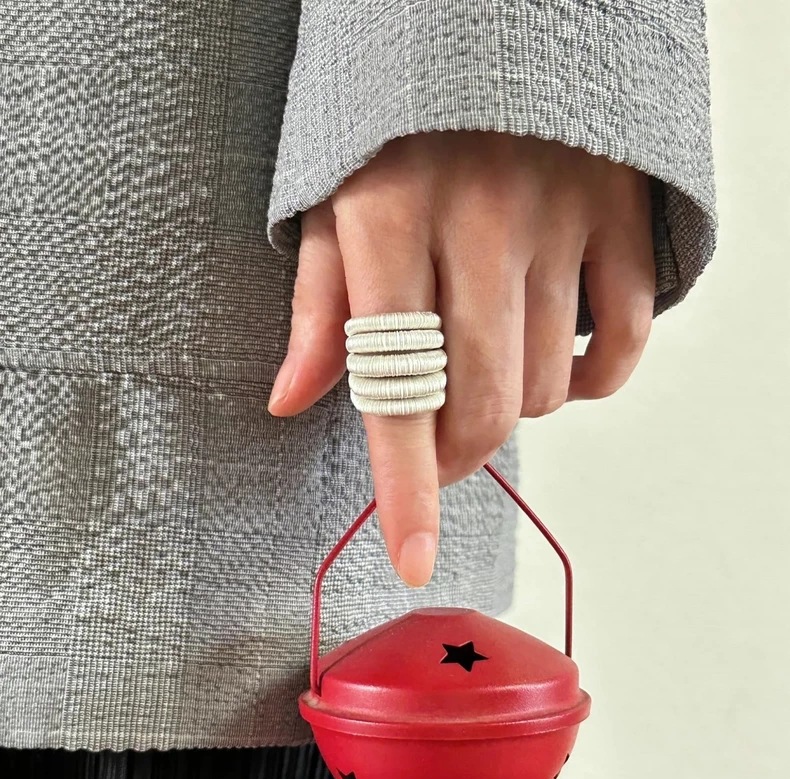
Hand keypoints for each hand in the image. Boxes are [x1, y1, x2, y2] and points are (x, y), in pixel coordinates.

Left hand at [268, 131, 654, 586]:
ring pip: (546, 385)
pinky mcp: (617, 216)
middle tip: (439, 442)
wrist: (488, 30)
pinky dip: (592, 379)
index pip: (393, 388)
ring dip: (512, 406)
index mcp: (385, 221)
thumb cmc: (395, 128)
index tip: (411, 557)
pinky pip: (617, 341)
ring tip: (487, 365)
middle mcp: (476, 225)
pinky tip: (556, 359)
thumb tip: (289, 402)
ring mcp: (558, 220)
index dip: (404, 488)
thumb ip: (316, 308)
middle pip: (479, 406)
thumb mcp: (332, 200)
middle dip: (456, 454)